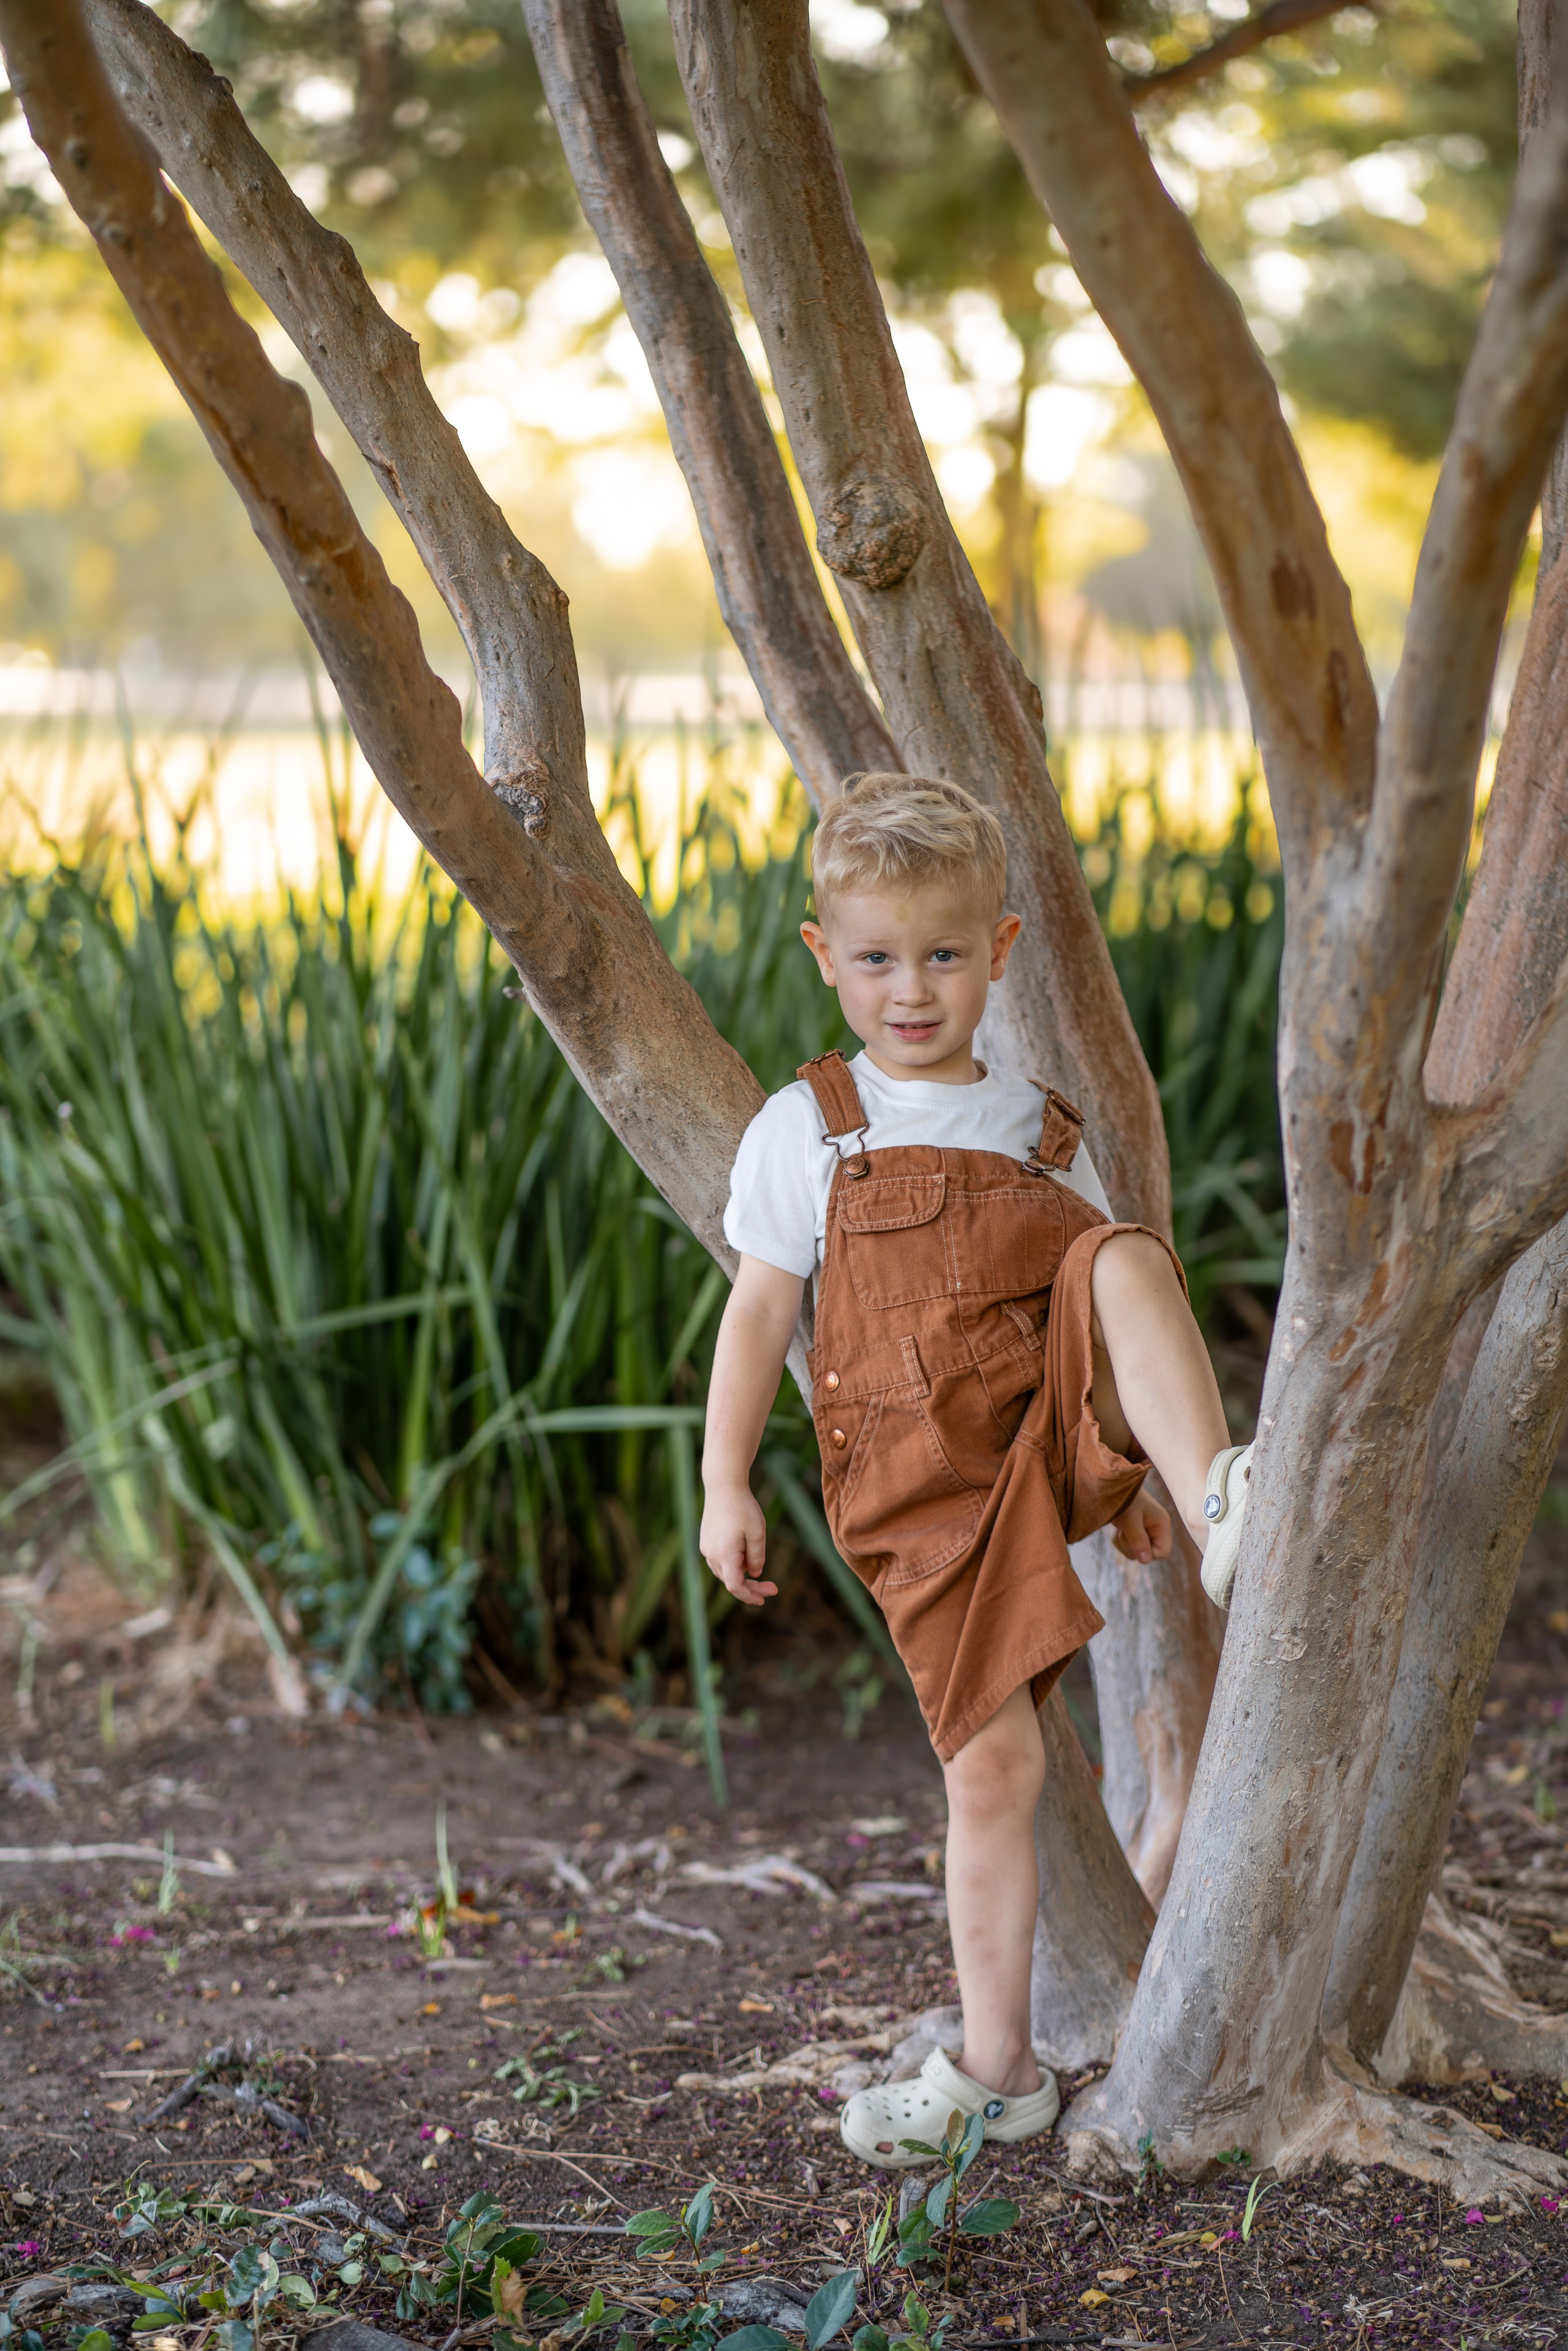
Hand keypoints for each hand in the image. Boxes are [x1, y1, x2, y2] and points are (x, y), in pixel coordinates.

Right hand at [699, 1481, 778, 1607]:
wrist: (723, 1485)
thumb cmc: (743, 1508)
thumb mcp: (758, 1533)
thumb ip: (757, 1558)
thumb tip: (754, 1574)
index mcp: (725, 1555)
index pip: (735, 1587)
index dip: (749, 1596)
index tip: (765, 1599)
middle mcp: (711, 1555)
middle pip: (731, 1581)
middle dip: (751, 1587)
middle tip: (772, 1587)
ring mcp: (706, 1548)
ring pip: (724, 1573)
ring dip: (742, 1576)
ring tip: (758, 1567)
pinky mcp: (706, 1541)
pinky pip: (719, 1562)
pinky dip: (733, 1566)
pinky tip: (745, 1555)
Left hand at [1110, 1488, 1171, 1564]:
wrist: (1111, 1485)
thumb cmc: (1123, 1498)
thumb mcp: (1130, 1519)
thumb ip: (1138, 1539)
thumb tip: (1146, 1561)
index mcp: (1162, 1524)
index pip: (1163, 1552)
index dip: (1149, 1553)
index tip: (1135, 1543)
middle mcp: (1157, 1529)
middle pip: (1149, 1555)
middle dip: (1133, 1547)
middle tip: (1124, 1532)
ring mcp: (1146, 1531)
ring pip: (1137, 1553)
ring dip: (1125, 1544)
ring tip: (1121, 1527)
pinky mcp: (1136, 1532)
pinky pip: (1128, 1547)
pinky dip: (1120, 1541)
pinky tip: (1119, 1528)